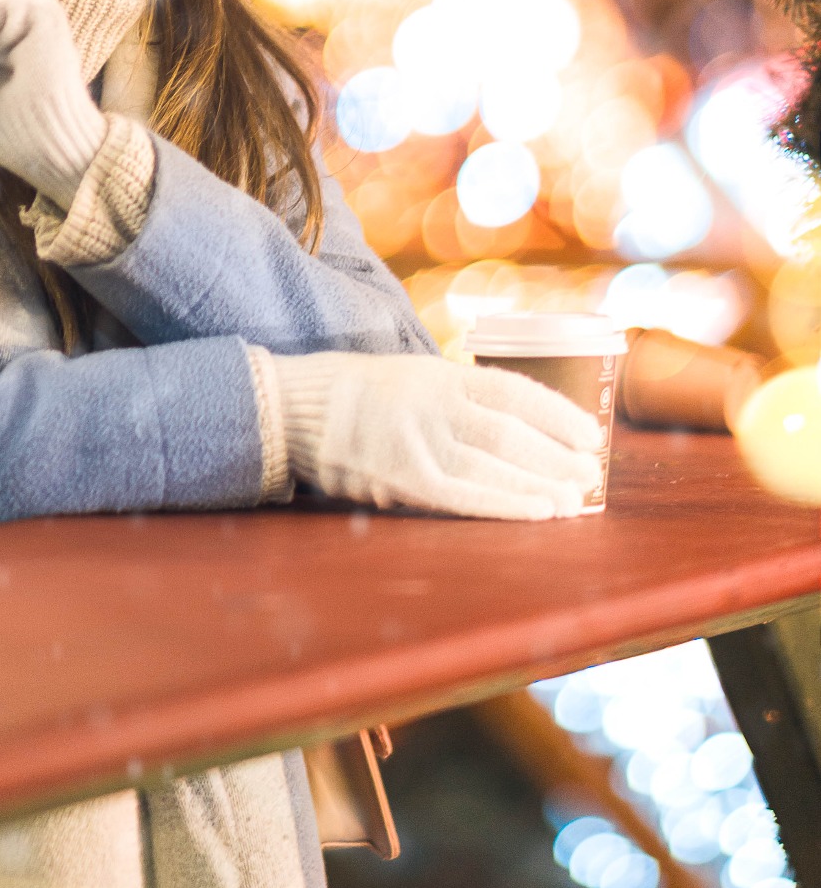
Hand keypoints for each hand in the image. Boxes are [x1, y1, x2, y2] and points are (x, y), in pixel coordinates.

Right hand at [273, 351, 602, 519]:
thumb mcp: (414, 375)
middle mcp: (433, 404)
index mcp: (440, 374)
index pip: (514, 392)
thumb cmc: (362, 395)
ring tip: (575, 501)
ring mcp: (417, 442)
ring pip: (494, 466)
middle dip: (557, 457)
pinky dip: (506, 505)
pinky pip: (464, 496)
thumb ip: (460, 396)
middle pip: (511, 434)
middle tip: (592, 475)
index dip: (559, 414)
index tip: (591, 434)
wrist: (295, 408)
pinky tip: (539, 513)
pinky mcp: (401, 479)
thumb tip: (521, 428)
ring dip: (541, 485)